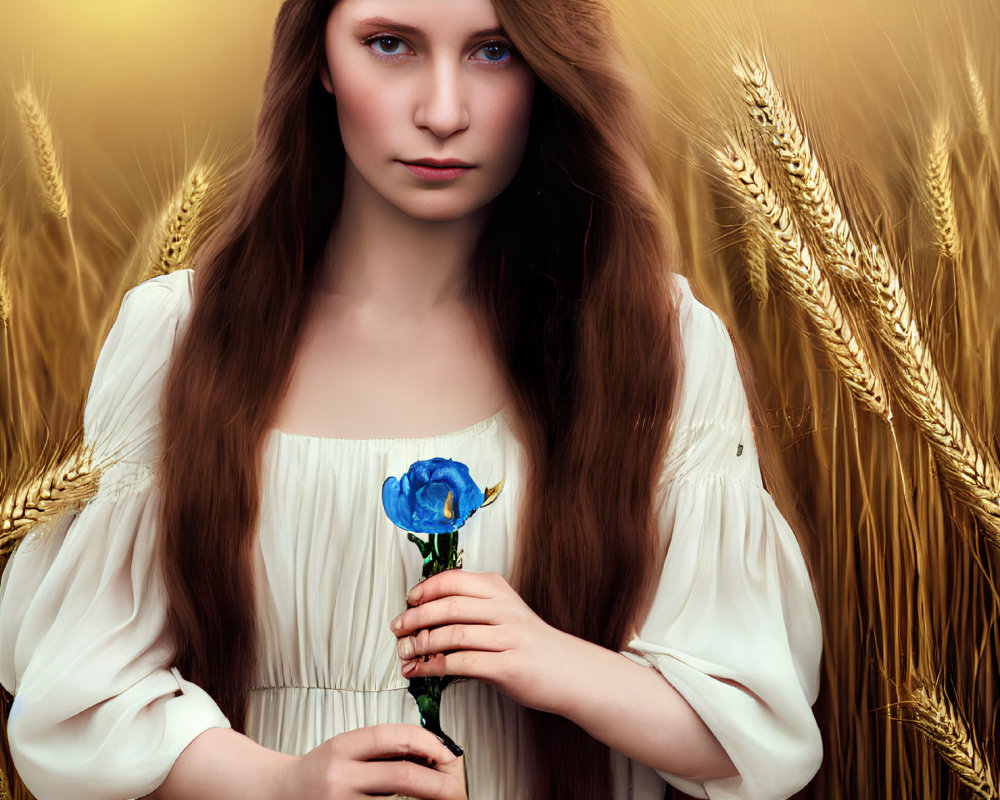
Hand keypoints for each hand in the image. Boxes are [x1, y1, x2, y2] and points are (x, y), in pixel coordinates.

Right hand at [279, 724, 465, 799]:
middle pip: (401, 777)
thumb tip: (433, 754)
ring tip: (444, 799)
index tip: (447, 752)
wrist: (280, 794)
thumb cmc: (320, 770)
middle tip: (459, 789)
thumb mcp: (346, 748)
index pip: (391, 737)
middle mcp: (338, 777)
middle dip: (438, 784)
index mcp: (341, 748)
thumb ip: (382, 748)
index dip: (426, 743)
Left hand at [390, 570, 579, 712]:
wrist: (569, 670)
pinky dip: (434, 667)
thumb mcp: (505, 611)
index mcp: (499, 590)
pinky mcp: (508, 667)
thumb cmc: (531, 643)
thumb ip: (474, 605)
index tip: (409, 600)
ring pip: (452, 635)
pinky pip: (462, 664)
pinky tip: (420, 671)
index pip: (454, 580)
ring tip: (405, 652)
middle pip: (448, 606)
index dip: (426, 589)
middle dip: (416, 617)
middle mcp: (503, 609)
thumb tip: (428, 610)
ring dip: (421, 644)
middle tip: (398, 628)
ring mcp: (507, 637)